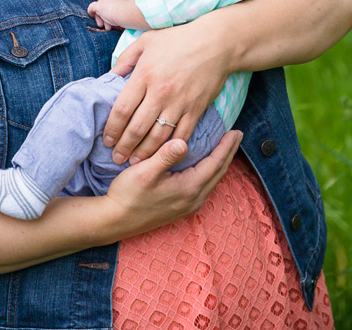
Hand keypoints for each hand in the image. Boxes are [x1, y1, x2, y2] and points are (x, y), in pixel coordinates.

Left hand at [88, 0, 145, 31]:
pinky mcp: (99, 6)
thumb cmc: (131, 13)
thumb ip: (125, 13)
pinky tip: (91, 16)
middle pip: (105, 7)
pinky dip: (91, 12)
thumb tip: (129, 19)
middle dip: (105, 17)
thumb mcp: (129, 12)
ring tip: (106, 27)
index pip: (112, 6)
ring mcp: (105, 2)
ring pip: (99, 10)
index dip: (111, 14)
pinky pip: (92, 8)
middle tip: (107, 26)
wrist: (127, 11)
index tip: (113, 21)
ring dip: (101, 19)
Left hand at [103, 21, 230, 163]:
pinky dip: (170, 149)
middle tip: (116, 158)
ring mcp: (179, 103)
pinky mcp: (196, 109)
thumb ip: (125, 59)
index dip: (112, 129)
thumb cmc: (179, 39)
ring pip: (157, 137)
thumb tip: (110, 77)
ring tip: (134, 162)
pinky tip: (161, 156)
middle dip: (124, 147)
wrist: (217, 43)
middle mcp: (160, 92)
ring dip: (143, 153)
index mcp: (144, 75)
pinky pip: (181, 135)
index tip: (107, 140)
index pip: (122, 110)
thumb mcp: (146, 41)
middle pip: (136, 128)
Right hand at [104, 130, 241, 235]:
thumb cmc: (127, 195)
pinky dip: (211, 171)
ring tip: (226, 147)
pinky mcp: (181, 208)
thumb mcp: (144, 172)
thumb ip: (165, 156)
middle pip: (218, 172)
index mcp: (188, 189)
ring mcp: (188, 206)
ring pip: (212, 180)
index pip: (215, 163)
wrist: (113, 221)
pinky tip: (207, 163)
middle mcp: (193, 199)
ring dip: (221, 162)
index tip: (236, 130)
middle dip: (229, 153)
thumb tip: (183, 142)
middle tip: (237, 135)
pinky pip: (204, 185)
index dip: (226, 146)